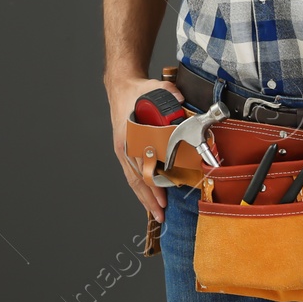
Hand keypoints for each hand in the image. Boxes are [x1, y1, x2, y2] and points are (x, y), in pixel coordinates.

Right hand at [107, 76, 176, 224]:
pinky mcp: (124, 150)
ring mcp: (123, 149)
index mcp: (131, 134)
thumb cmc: (137, 91)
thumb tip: (181, 98)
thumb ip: (169, 92)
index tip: (163, 196)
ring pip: (134, 179)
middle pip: (138, 178)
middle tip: (161, 213)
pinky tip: (147, 198)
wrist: (121, 88)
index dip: (153, 183)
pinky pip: (131, 174)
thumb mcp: (154, 88)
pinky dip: (140, 188)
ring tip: (156, 213)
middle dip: (150, 198)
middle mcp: (126, 146)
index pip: (143, 165)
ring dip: (144, 197)